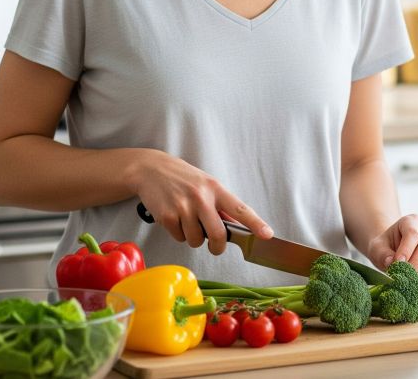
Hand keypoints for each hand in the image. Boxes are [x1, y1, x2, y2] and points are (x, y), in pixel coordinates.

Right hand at [134, 150, 272, 254]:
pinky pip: (179, 238)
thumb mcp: (205, 184)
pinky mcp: (167, 215)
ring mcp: (183, 206)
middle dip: (218, 247)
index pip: (240, 209)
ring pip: (196, 240)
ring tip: (187, 222)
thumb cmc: (182, 178)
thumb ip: (220, 205)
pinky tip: (174, 219)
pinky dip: (178, 234)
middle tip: (215, 247)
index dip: (255, 224)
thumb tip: (236, 227)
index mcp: (215, 189)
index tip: (267, 235)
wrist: (150, 169)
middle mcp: (201, 197)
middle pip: (218, 234)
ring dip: (194, 238)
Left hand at [365, 214, 417, 284]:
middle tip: (404, 275)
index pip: (413, 233)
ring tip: (409, 279)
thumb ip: (381, 254)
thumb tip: (391, 263)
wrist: (393, 251)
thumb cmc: (386, 247)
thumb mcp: (377, 248)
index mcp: (411, 221)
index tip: (397, 263)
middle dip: (415, 262)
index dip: (406, 250)